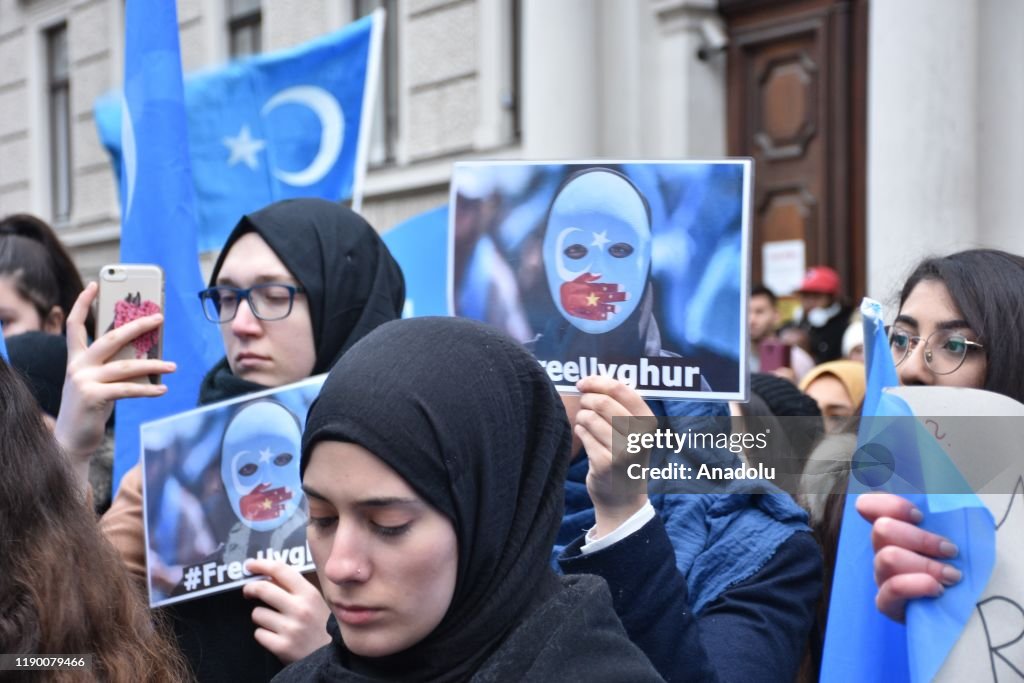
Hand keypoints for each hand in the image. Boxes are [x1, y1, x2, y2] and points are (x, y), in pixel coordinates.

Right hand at [54, 283, 174, 486]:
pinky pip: (128, 389)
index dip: (84, 303)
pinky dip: (148, 389)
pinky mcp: (93, 397)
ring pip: (126, 366)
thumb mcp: (98, 382)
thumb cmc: (90, 409)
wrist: (72, 441)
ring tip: (173, 367)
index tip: (95, 284)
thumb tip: (147, 353)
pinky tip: (163, 390)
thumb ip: (113, 366)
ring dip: (154, 366)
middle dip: (137, 325)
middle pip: (111, 338)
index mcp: (75, 359)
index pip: (75, 325)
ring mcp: (83, 381)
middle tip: (160, 318)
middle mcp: (76, 366)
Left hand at [243, 559, 331, 663]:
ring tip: (274, 622)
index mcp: (309, 594)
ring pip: (257, 613)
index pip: (281, 570)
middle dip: (250, 588)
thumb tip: (268, 574)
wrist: (331, 657)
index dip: (261, 564)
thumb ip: (294, 587)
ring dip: (261, 617)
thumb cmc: (320, 626)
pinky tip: (276, 636)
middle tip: (249, 591)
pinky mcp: (282, 646)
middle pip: (263, 589)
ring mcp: (290, 628)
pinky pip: (259, 634)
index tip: (250, 565)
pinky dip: (264, 634)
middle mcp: (300, 609)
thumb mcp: (314, 602)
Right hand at [560, 274, 625, 320]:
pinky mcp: (585, 312)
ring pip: (602, 306)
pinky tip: (610, 317)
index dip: (613, 287)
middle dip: (618, 296)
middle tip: (628, 296)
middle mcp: (591, 296)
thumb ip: (589, 276)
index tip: (622, 286)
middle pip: (607, 296)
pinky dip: (602, 316)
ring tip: (619, 309)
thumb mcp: (578, 279)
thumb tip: (600, 274)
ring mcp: (588, 305)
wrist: (560, 297)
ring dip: (611, 307)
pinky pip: (595, 315)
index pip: (605, 287)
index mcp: (590, 288)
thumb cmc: (570, 287)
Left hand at [574, 375, 655, 538]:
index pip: (621, 389)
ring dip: (581, 417)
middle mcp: (639, 436)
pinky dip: (579, 431)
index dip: (598, 382)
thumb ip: (620, 406)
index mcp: (648, 422)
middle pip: (602, 403)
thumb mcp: (633, 431)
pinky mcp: (605, 464)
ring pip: (589, 418)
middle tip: (583, 404)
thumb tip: (591, 380)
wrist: (623, 498)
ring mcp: (623, 451)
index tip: (584, 382)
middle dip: (586, 400)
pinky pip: (582, 435)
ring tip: (584, 423)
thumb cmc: (624, 455)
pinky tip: (583, 436)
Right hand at [855, 493, 960, 622]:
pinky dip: (917, 586)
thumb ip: (938, 517)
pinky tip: (937, 589)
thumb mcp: (942, 537)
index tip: (919, 515)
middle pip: (882, 530)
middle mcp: (879, 550)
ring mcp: (880, 576)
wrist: (948, 608)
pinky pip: (891, 590)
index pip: (867, 505)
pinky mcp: (885, 603)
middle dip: (921, 538)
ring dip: (925, 564)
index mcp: (891, 530)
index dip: (891, 505)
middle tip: (950, 550)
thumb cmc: (947, 567)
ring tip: (952, 575)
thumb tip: (947, 495)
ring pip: (888, 558)